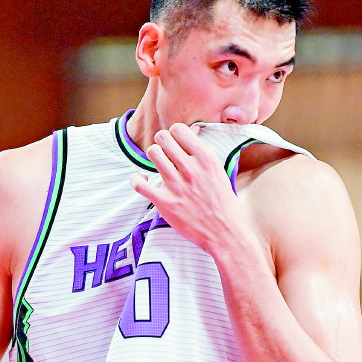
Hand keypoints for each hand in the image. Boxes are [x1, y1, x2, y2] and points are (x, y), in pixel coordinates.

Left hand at [130, 123, 245, 253]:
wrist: (224, 232)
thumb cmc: (223, 202)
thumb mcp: (218, 171)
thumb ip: (202, 152)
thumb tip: (192, 130)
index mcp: (206, 158)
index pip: (179, 129)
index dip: (174, 134)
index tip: (176, 144)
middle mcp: (191, 169)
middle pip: (163, 138)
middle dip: (163, 143)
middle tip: (166, 154)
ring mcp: (176, 185)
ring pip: (152, 153)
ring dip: (154, 157)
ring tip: (159, 167)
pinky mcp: (165, 202)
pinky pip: (139, 183)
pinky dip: (136, 179)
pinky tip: (143, 180)